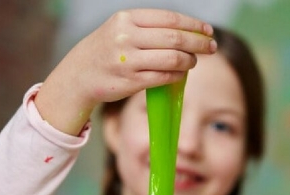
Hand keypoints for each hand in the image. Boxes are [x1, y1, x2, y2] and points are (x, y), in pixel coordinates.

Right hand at [36, 9, 217, 134]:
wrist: (78, 74)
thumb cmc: (107, 50)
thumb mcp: (121, 28)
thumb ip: (150, 27)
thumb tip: (190, 32)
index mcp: (126, 18)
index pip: (170, 19)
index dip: (193, 25)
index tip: (208, 30)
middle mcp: (126, 37)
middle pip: (175, 38)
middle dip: (199, 43)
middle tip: (211, 47)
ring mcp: (128, 60)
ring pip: (173, 58)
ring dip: (190, 61)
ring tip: (193, 62)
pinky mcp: (131, 81)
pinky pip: (165, 76)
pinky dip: (178, 74)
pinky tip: (181, 73)